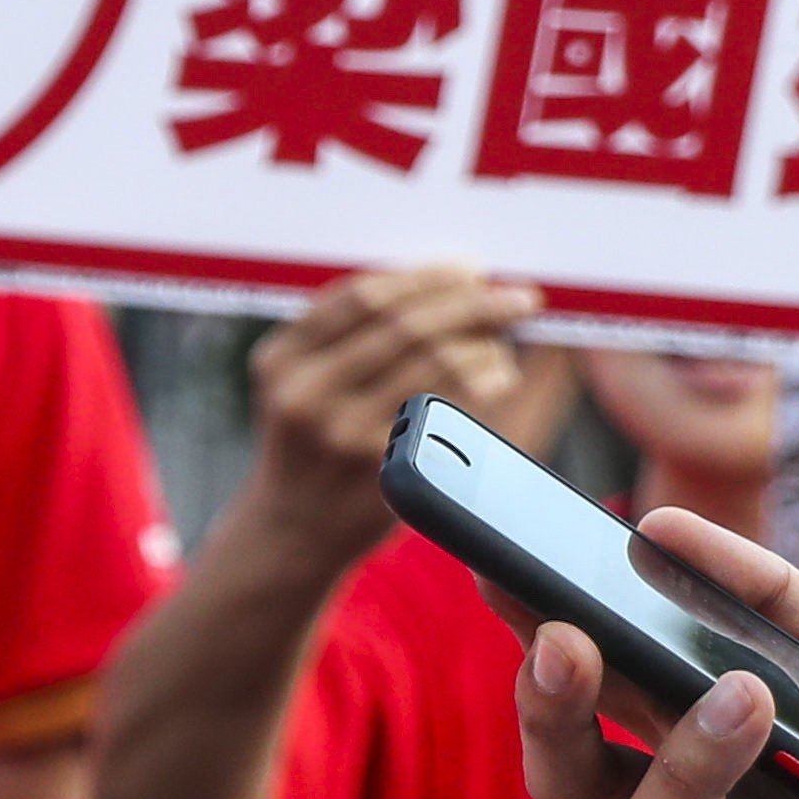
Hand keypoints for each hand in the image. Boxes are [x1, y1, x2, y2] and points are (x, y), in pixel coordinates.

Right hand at [239, 264, 543, 557]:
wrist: (292, 530)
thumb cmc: (311, 442)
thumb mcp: (299, 383)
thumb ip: (345, 335)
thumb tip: (445, 282)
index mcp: (279, 358)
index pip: (361, 296)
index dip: (425, 277)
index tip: (469, 268)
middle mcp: (304, 392)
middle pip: (404, 323)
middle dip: (473, 302)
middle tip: (520, 297)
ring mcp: (344, 433)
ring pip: (435, 361)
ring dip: (486, 342)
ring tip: (506, 341)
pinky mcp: (386, 467)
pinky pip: (455, 407)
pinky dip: (488, 381)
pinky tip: (501, 375)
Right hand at [511, 514, 798, 798]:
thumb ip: (765, 595)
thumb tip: (657, 529)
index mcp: (695, 748)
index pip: (582, 700)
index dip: (532, 645)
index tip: (501, 571)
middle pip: (571, 788)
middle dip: (548, 717)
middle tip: (567, 640)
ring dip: (687, 769)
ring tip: (747, 694)